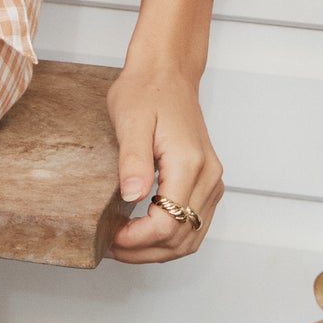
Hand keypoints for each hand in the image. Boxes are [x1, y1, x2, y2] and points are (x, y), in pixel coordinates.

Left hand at [105, 56, 221, 262]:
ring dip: (158, 249)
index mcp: (189, 163)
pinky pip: (195, 223)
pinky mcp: (208, 181)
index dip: (138, 239)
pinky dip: (171, 237)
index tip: (110, 236)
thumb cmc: (146, 91)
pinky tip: (144, 233)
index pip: (169, 223)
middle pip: (182, 237)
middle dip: (145, 251)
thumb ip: (132, 161)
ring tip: (125, 245)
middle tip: (111, 247)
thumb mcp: (130, 121)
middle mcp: (208, 176)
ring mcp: (212, 180)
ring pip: (191, 236)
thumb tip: (132, 197)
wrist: (167, 72)